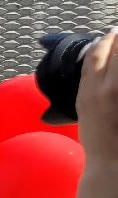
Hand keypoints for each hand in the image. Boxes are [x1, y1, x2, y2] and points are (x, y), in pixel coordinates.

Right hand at [78, 28, 117, 164]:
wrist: (112, 164)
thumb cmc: (98, 140)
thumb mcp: (84, 109)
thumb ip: (90, 86)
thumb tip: (97, 69)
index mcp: (88, 91)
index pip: (96, 54)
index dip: (105, 40)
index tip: (112, 33)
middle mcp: (107, 89)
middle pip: (116, 53)